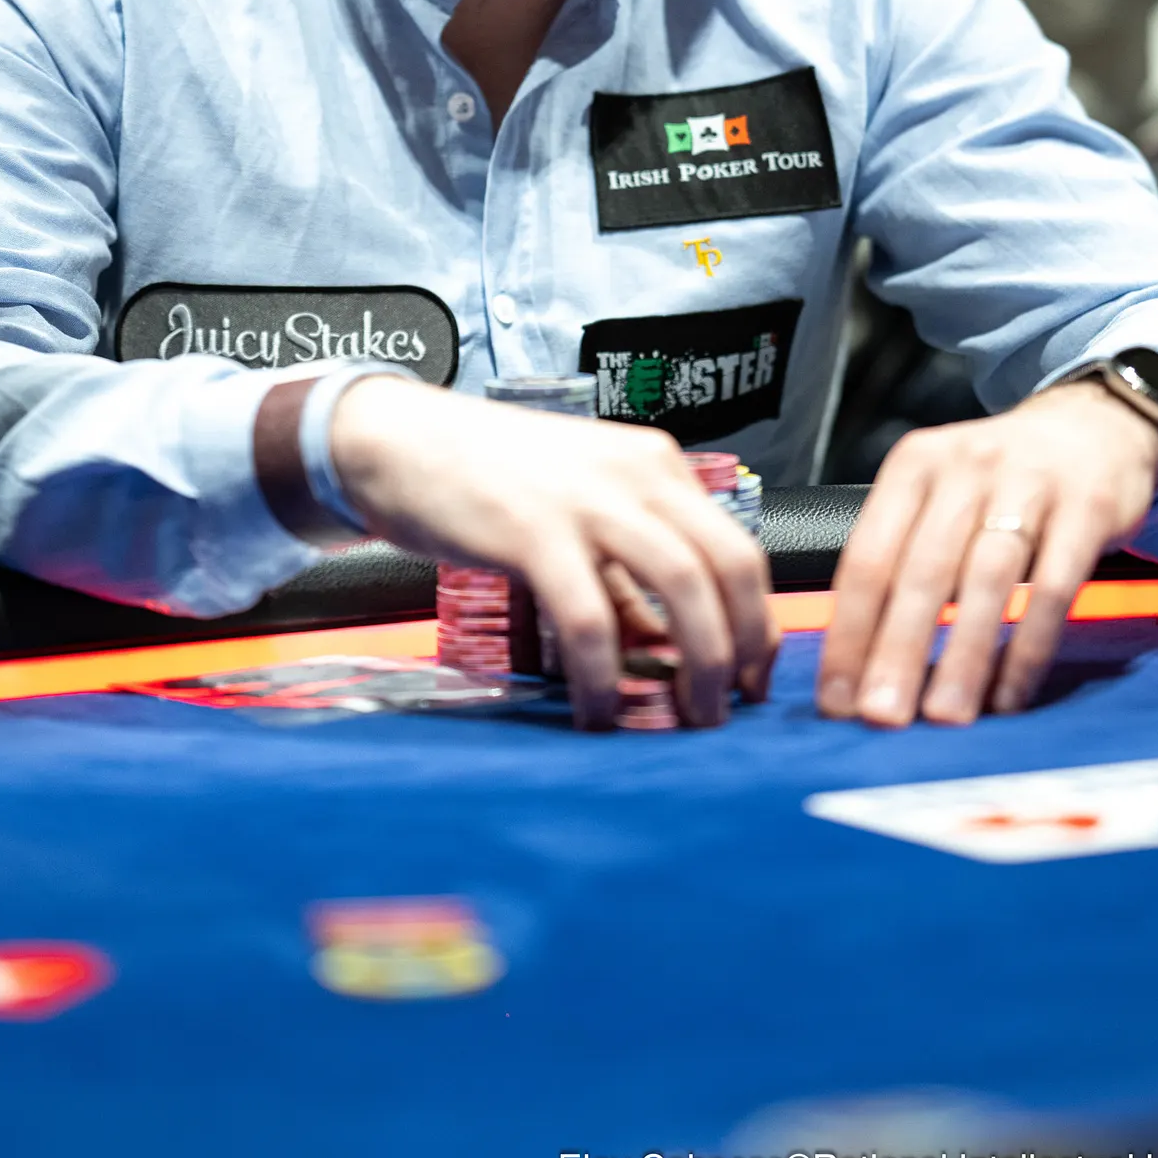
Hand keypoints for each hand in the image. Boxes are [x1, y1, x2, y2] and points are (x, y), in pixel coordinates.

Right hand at [330, 376, 779, 730]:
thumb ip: (624, 569)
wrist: (399, 439)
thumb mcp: (579, 502)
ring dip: (699, 665)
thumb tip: (665, 648)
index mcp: (655, 464)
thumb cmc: (488, 476)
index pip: (739, 547)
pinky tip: (596, 713)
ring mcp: (587, 500)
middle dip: (743, 649)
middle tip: (729, 709)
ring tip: (685, 718)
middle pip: (730, 567)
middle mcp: (637, 474)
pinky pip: (591, 619)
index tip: (752, 679)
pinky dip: (605, 679)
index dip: (758, 623)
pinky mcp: (533, 533)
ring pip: (682, 587)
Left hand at [817, 377, 1157, 727]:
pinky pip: (1054, 587)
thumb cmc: (1000, 479)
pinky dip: (1030, 646)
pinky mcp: (1087, 508)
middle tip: (881, 716)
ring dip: (964, 655)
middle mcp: (964, 469)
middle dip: (897, 650)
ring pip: (986, 580)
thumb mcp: (940, 493)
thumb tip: (861, 660)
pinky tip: (1010, 692)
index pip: (868, 555)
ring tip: (945, 715)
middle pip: (922, 570)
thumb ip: (904, 556)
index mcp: (913, 467)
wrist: (1092, 426)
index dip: (849, 632)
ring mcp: (1028, 484)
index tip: (837, 697)